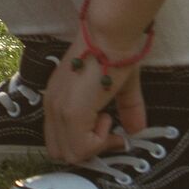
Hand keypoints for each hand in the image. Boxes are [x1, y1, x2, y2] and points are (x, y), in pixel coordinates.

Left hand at [42, 27, 149, 164]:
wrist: (111, 33)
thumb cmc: (114, 51)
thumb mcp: (119, 86)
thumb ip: (125, 109)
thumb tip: (137, 130)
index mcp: (57, 99)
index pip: (59, 139)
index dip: (84, 142)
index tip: (109, 129)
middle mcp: (52, 106)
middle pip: (60, 152)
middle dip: (88, 150)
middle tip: (109, 131)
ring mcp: (59, 111)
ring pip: (70, 155)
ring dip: (95, 145)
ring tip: (107, 118)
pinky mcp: (71, 114)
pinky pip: (82, 148)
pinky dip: (99, 141)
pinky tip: (107, 117)